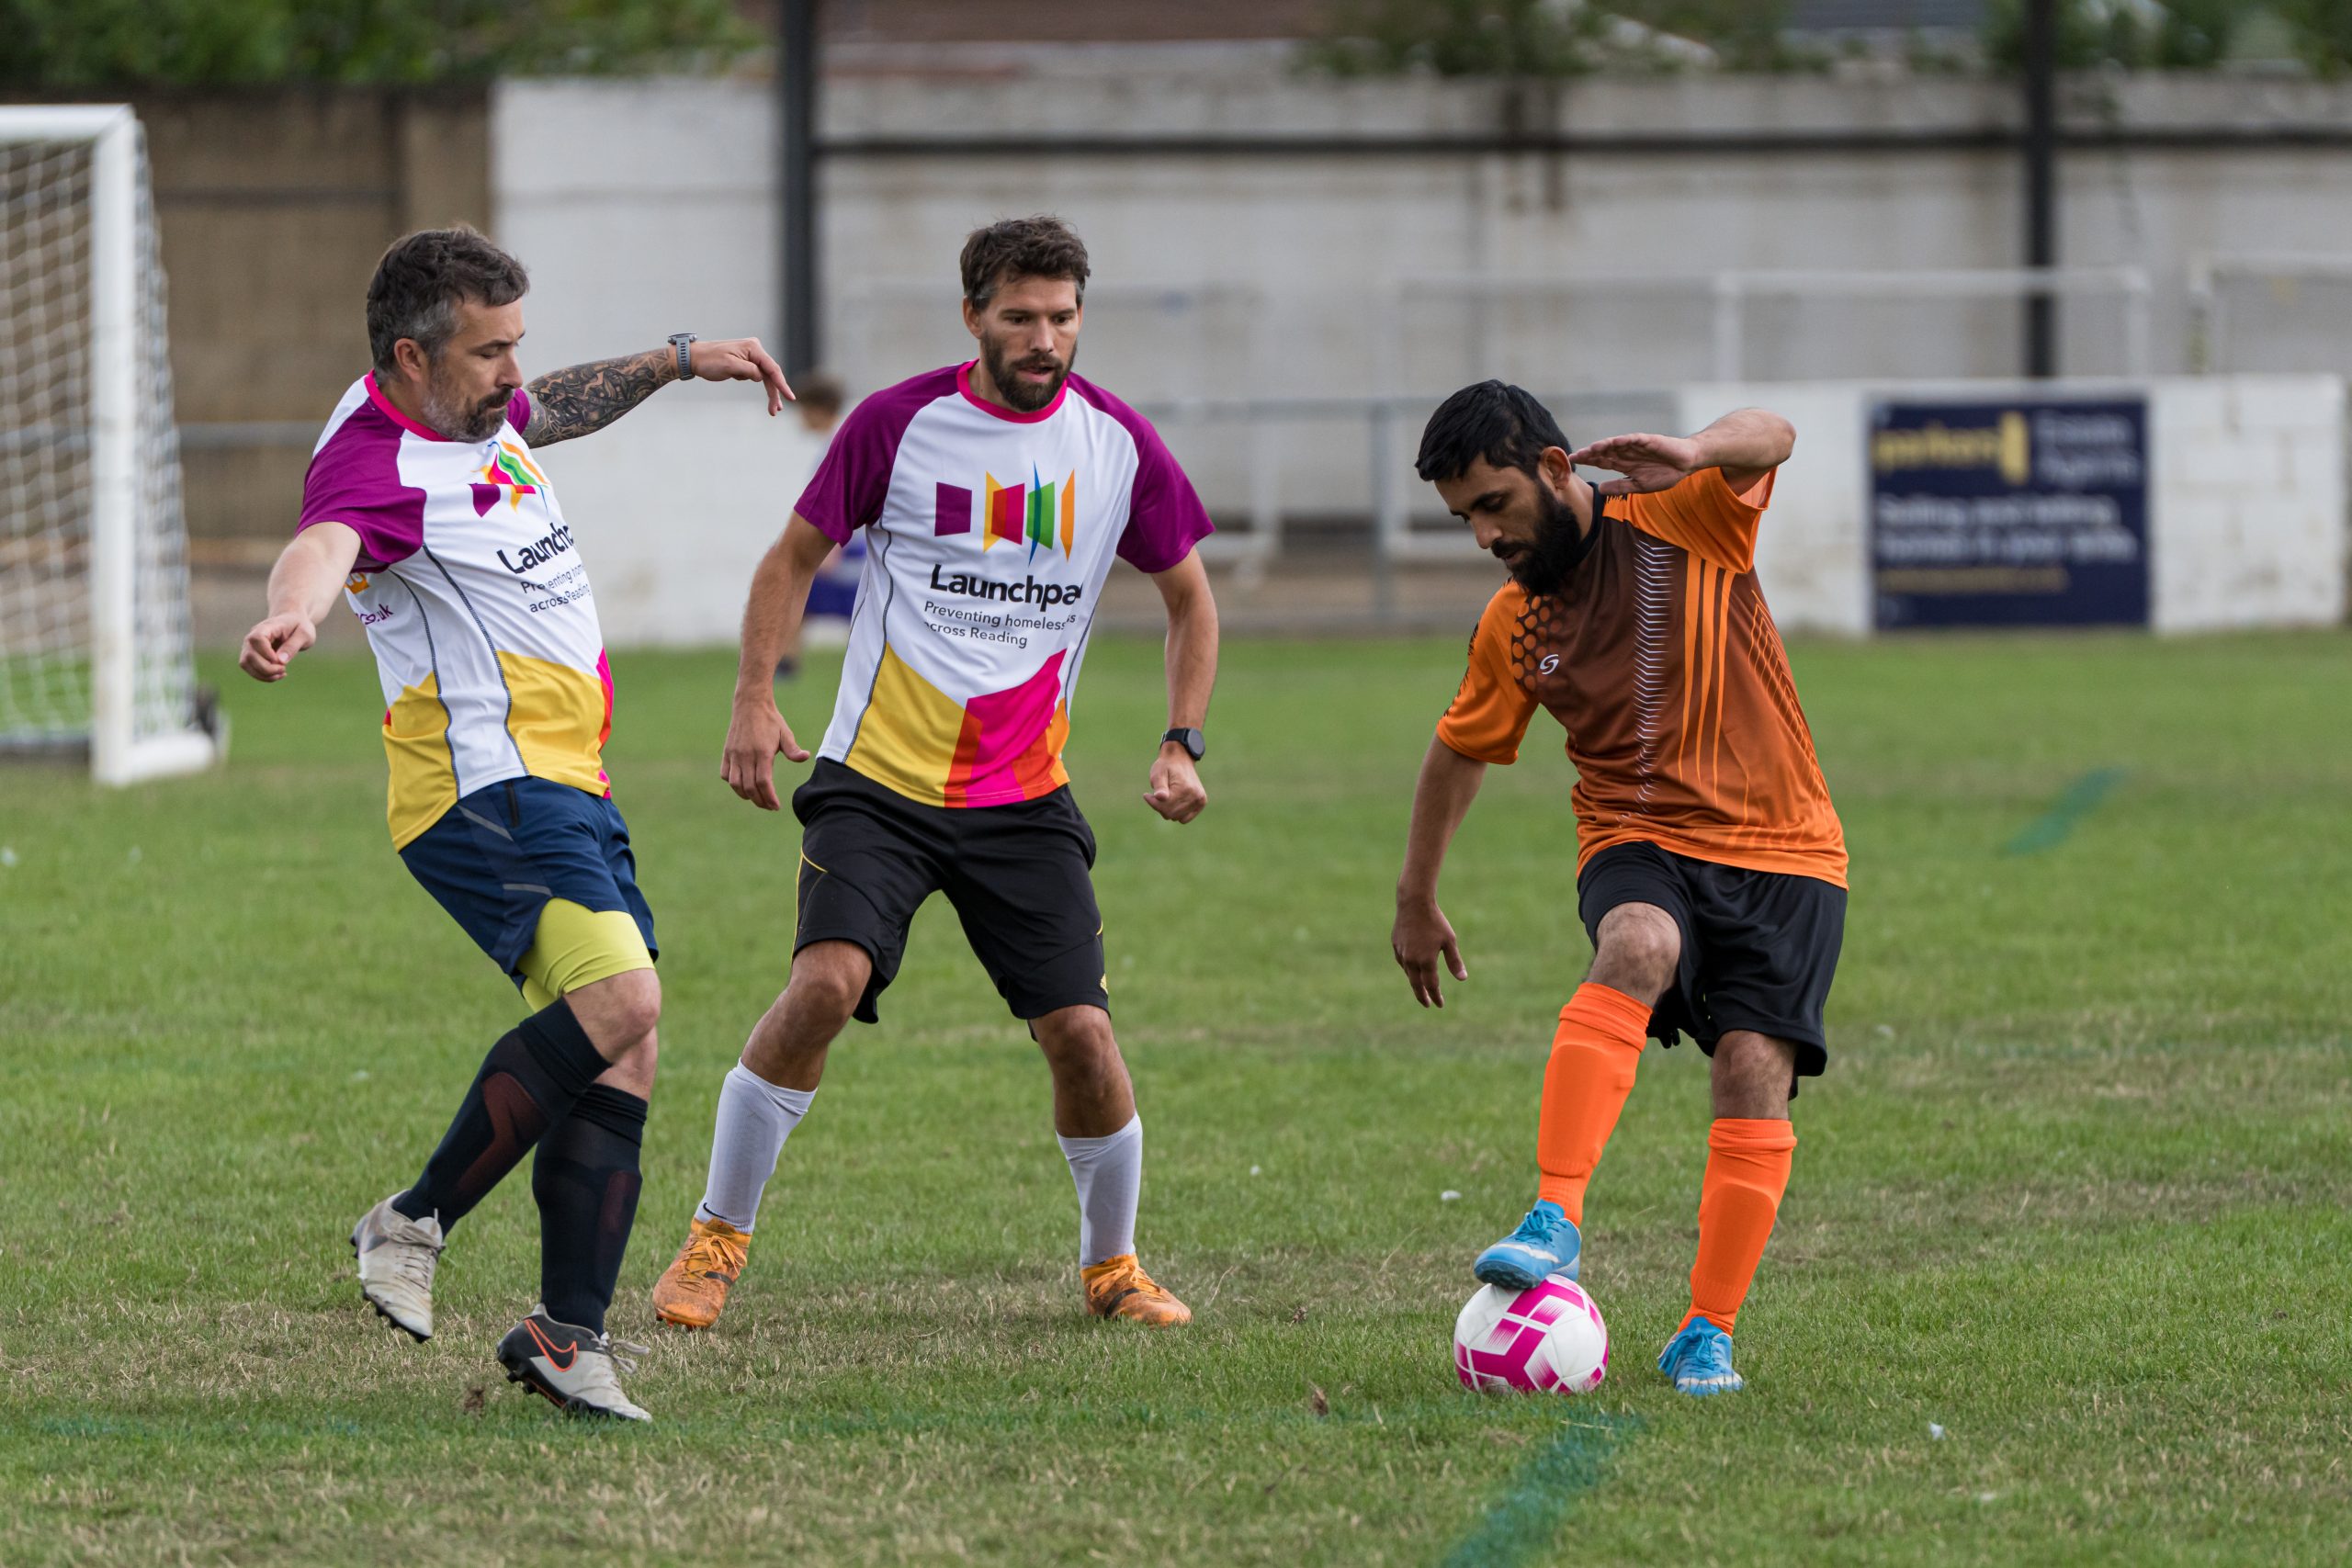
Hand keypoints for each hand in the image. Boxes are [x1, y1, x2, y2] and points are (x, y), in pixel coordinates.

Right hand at [238, 613, 315, 681]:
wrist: (292, 622)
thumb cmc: (299, 626)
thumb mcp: (304, 634)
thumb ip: (292, 646)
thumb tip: (280, 661)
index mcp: (266, 627)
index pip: (257, 639)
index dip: (266, 653)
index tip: (280, 660)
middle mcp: (253, 636)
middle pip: (250, 655)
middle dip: (267, 668)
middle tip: (284, 669)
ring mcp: (249, 646)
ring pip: (245, 663)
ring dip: (263, 674)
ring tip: (281, 673)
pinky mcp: (251, 655)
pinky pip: (250, 668)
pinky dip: (263, 676)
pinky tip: (277, 675)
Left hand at [689, 337, 794, 415]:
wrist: (694, 358)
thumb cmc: (709, 361)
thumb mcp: (729, 366)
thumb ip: (749, 371)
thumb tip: (761, 377)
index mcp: (753, 348)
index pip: (772, 368)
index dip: (782, 384)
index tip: (791, 397)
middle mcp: (755, 350)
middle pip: (771, 374)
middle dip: (774, 393)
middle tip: (776, 411)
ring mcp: (751, 356)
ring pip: (765, 377)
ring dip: (769, 392)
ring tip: (773, 410)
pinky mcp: (746, 362)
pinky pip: (757, 376)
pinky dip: (760, 386)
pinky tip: (748, 386)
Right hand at [720, 695, 809, 810]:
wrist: (750, 704)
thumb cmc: (771, 720)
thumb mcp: (785, 733)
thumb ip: (793, 749)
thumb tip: (805, 757)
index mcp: (762, 752)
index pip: (764, 782)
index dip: (769, 797)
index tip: (776, 806)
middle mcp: (746, 755)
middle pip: (750, 787)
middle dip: (760, 801)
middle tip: (769, 806)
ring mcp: (734, 754)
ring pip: (735, 784)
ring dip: (745, 795)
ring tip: (756, 799)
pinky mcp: (727, 752)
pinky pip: (726, 774)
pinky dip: (733, 784)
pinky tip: (743, 785)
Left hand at [1144, 746, 1206, 823]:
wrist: (1181, 758)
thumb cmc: (1166, 766)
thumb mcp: (1158, 773)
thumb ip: (1159, 786)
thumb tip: (1161, 797)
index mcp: (1185, 788)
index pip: (1165, 808)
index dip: (1153, 803)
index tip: (1147, 794)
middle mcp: (1195, 796)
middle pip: (1170, 814)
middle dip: (1160, 806)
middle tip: (1158, 794)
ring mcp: (1200, 800)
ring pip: (1177, 817)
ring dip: (1168, 809)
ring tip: (1167, 795)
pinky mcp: (1201, 802)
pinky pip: (1184, 818)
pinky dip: (1177, 812)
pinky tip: (1174, 801)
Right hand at [1392, 897, 1467, 1007]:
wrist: (1413, 903)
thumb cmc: (1435, 921)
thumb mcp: (1449, 941)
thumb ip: (1455, 961)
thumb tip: (1463, 979)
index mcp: (1426, 960)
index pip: (1431, 985)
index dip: (1436, 996)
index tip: (1440, 1004)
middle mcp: (1412, 960)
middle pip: (1416, 985)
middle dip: (1422, 996)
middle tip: (1427, 1004)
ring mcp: (1402, 953)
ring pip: (1409, 973)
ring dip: (1415, 982)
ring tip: (1421, 987)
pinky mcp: (1396, 945)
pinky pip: (1402, 962)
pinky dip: (1408, 969)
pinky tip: (1411, 969)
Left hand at [1566, 432, 1703, 495]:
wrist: (1685, 464)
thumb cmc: (1664, 473)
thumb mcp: (1638, 486)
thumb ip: (1620, 487)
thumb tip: (1599, 489)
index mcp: (1623, 463)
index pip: (1601, 461)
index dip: (1587, 461)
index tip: (1571, 464)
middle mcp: (1626, 452)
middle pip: (1604, 452)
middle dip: (1589, 454)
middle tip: (1573, 456)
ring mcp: (1636, 446)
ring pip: (1616, 444)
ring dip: (1604, 445)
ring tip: (1591, 448)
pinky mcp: (1649, 441)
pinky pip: (1635, 439)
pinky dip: (1625, 440)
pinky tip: (1616, 441)